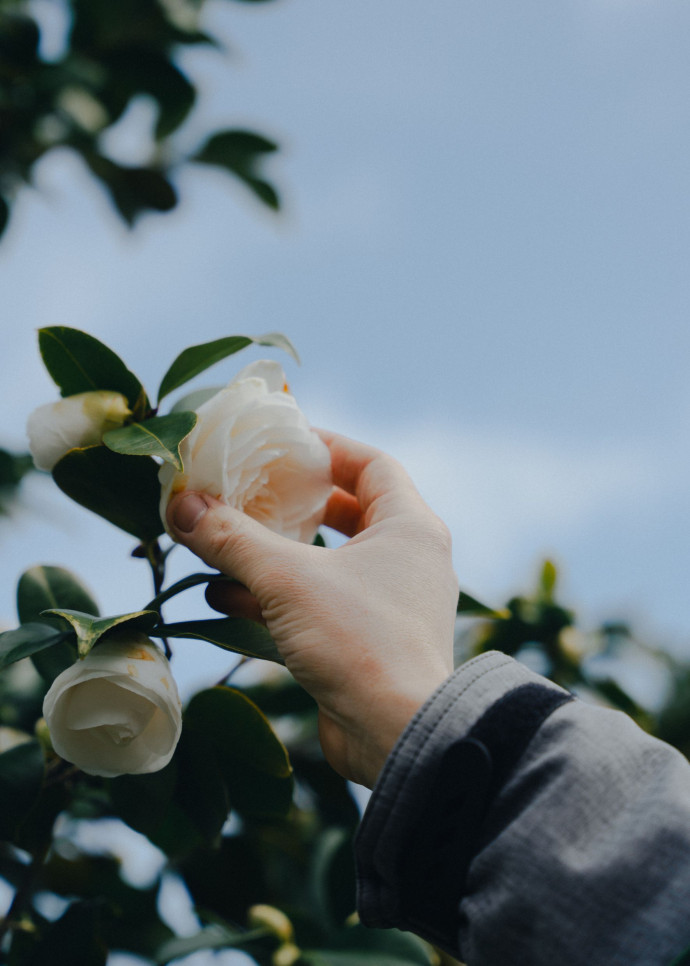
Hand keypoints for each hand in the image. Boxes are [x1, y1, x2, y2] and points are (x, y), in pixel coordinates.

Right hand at [167, 430, 457, 787]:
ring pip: (328, 564)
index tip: (283, 444)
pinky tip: (225, 598)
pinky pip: (321, 605)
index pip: (371, 464)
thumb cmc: (359, 641)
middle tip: (252, 493)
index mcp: (410, 527)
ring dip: (275, 555)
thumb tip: (180, 505)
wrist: (398, 735)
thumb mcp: (287, 579)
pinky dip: (278, 598)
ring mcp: (390, 604)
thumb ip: (233, 538)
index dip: (327, 448)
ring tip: (222, 546)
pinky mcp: (370, 643)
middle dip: (296, 505)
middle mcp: (408, 560)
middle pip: (349, 513)